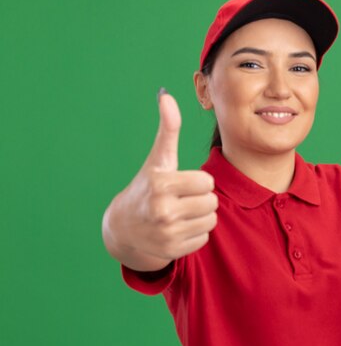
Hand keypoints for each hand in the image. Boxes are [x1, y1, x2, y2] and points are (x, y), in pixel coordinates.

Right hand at [102, 89, 217, 269]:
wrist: (123, 229)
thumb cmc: (147, 188)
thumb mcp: (157, 160)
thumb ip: (168, 130)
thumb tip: (166, 95)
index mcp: (161, 184)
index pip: (207, 182)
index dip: (198, 183)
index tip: (182, 184)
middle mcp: (162, 210)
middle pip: (212, 202)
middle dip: (201, 199)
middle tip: (182, 200)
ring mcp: (167, 232)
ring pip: (211, 221)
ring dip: (201, 217)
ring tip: (181, 213)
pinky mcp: (172, 250)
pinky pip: (204, 238)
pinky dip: (195, 234)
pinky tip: (178, 229)